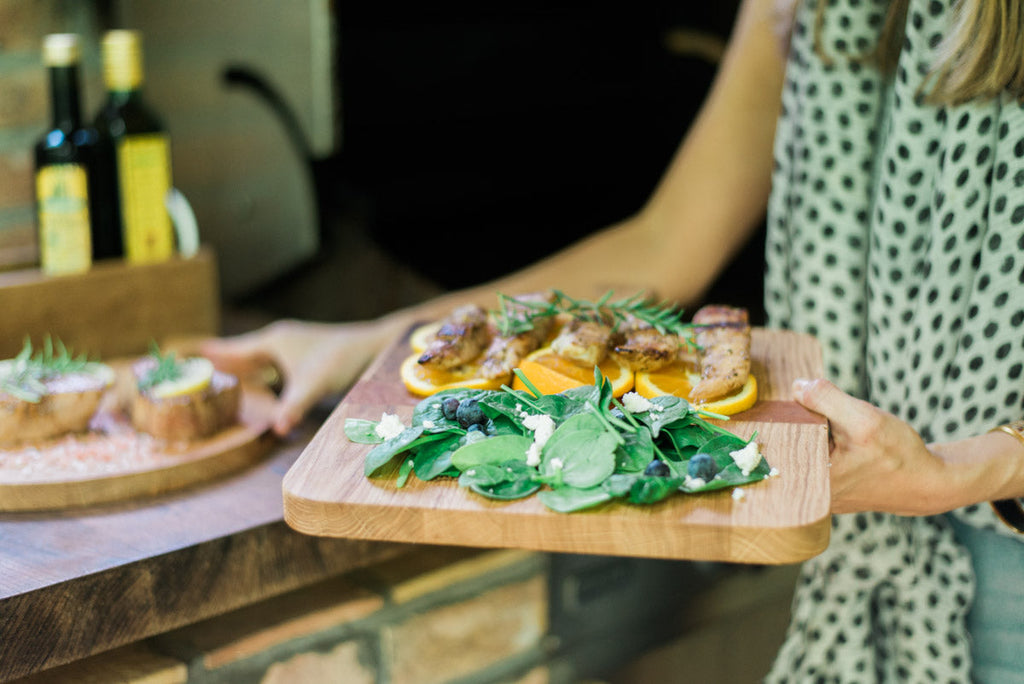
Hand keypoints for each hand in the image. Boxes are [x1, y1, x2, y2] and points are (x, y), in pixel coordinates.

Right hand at [200, 318, 391, 436]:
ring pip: (256, 358)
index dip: (210, 355)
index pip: (232, 349)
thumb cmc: (344, 360)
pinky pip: (270, 364)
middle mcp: (278, 341)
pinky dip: (257, 372)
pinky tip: (255, 379)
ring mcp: (291, 348)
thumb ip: (293, 406)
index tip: (184, 356)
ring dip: (238, 366)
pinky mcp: (303, 357)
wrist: (373, 347)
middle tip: (191, 368)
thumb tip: (276, 429)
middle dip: (218, 361)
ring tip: (216, 374)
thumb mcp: (315, 384)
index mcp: (273, 342)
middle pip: (240, 352)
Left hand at [792, 378, 950, 515]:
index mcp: (811, 480)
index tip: (805, 402)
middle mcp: (809, 492)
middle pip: (791, 442)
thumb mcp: (864, 419)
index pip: (780, 438)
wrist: (928, 482)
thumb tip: (796, 387)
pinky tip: (847, 442)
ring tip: (847, 436)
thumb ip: (825, 399)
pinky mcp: (828, 488)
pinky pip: (816, 455)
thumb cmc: (899, 454)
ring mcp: (818, 493)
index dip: (791, 413)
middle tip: (837, 421)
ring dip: (820, 431)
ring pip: (805, 447)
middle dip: (809, 422)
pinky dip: (827, 441)